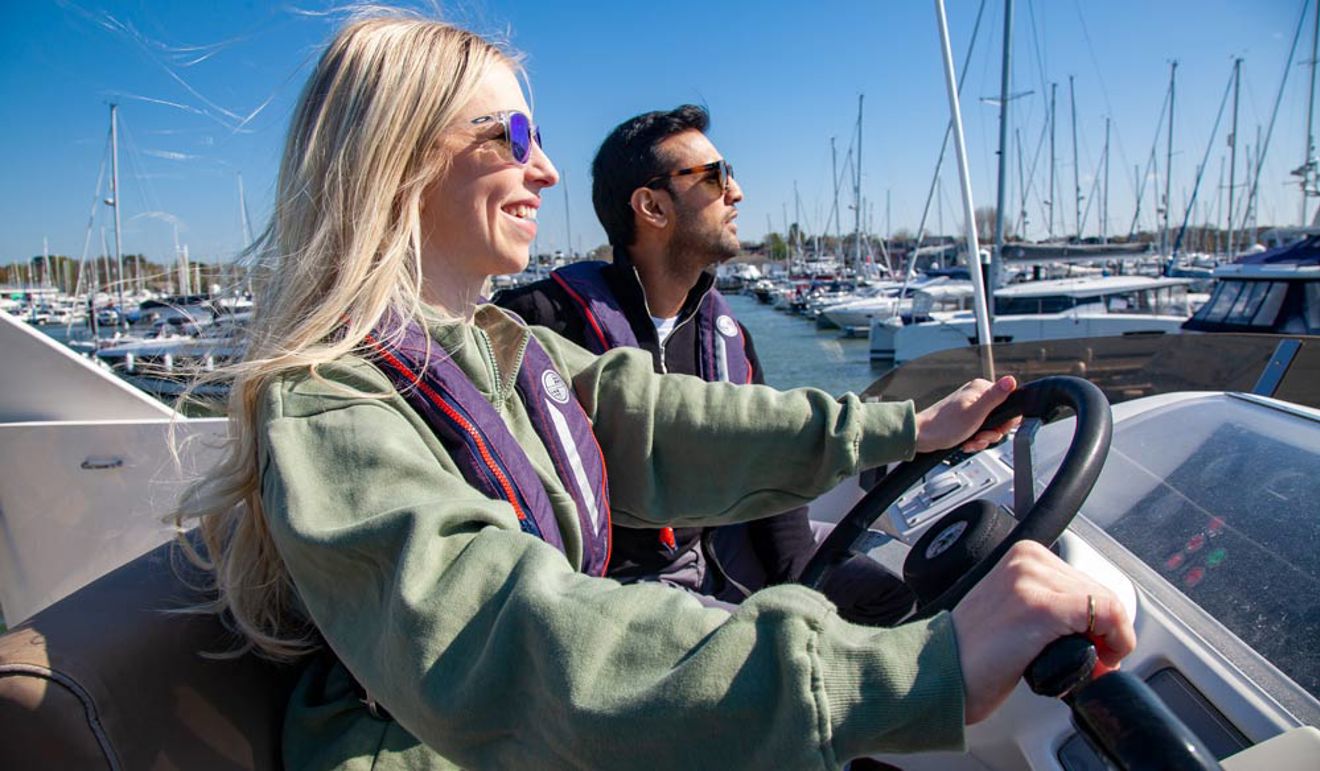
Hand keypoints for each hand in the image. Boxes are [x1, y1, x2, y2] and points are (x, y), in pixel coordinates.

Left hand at [914, 376, 1021, 453]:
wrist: (921, 436)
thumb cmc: (943, 426)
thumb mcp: (975, 413)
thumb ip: (995, 397)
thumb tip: (1011, 380)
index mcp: (981, 389)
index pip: (1010, 402)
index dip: (1005, 421)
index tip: (994, 429)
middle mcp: (977, 395)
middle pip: (1001, 417)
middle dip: (991, 432)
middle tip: (979, 436)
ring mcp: (971, 407)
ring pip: (990, 427)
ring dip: (982, 438)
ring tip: (970, 440)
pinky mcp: (965, 418)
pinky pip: (979, 430)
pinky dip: (974, 439)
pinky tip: (966, 442)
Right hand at [950, 541, 1136, 723]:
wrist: (937, 674)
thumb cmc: (970, 655)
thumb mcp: (1013, 612)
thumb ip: (1048, 606)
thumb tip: (1094, 627)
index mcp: (1020, 556)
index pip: (1084, 579)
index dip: (1100, 616)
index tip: (1097, 642)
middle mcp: (1026, 560)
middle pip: (1099, 589)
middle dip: (1106, 629)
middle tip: (1096, 659)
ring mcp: (1031, 580)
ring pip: (1106, 602)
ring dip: (1109, 637)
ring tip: (1089, 661)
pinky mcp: (1041, 607)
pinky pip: (1105, 614)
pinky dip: (1116, 640)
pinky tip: (1098, 660)